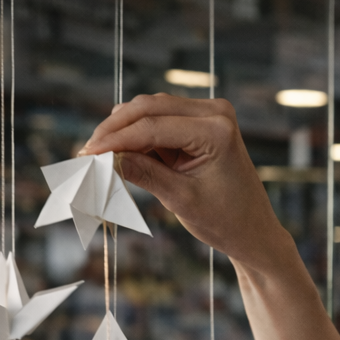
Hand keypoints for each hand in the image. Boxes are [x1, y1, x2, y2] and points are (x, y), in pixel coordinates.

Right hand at [81, 95, 294, 273]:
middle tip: (86, 152)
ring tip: (98, 155)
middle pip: (149, 108)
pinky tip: (118, 152)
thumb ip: (142, 173)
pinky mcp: (202, 123)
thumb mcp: (180, 200)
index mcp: (217, 130)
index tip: (86, 154)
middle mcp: (216, 113)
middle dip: (115, 129)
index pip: (152, 126)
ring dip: (124, 130)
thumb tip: (103, 157)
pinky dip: (139, 135)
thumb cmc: (225, 221)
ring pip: (151, 111)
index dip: (115, 139)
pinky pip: (161, 121)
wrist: (253, 231)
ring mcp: (210, 115)